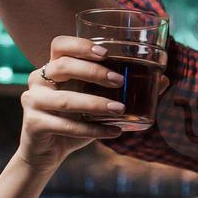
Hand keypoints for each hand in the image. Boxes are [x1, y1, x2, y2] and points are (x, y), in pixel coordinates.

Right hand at [16, 36, 131, 169]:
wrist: (47, 152)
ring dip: (95, 104)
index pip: (60, 45)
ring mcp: (33, 101)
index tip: (106, 53)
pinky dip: (92, 131)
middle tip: (119, 80)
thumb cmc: (75, 120)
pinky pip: (65, 126)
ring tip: (120, 109)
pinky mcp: (34, 124)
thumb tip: (164, 80)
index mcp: (54, 68)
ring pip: (64, 100)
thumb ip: (123, 90)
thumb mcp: (97, 102)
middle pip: (62, 66)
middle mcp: (39, 80)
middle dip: (93, 71)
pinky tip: (114, 132)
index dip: (81, 45)